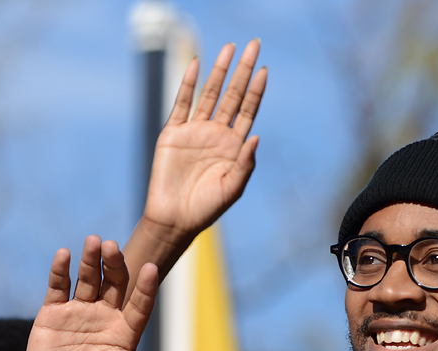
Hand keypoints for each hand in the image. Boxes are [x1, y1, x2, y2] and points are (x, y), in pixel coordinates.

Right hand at [21, 237, 196, 350]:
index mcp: (126, 333)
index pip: (140, 304)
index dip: (146, 287)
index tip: (152, 269)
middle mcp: (105, 317)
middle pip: (114, 283)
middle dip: (115, 264)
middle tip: (112, 246)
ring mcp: (79, 313)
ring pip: (88, 279)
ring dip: (90, 260)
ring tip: (93, 241)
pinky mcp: (53, 314)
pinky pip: (58, 287)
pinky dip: (60, 270)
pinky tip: (64, 255)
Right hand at [141, 40, 266, 245]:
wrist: (175, 218)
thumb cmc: (207, 208)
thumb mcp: (233, 188)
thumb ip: (246, 164)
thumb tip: (256, 137)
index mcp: (234, 146)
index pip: (248, 111)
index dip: (256, 90)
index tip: (264, 70)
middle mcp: (216, 133)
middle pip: (232, 95)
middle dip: (243, 71)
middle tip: (254, 46)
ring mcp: (195, 131)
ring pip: (210, 94)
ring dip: (219, 71)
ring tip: (229, 48)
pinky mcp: (173, 133)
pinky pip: (182, 103)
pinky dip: (189, 84)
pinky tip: (196, 65)